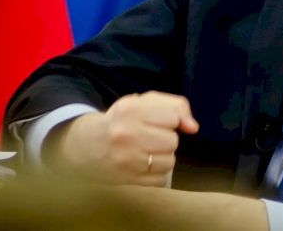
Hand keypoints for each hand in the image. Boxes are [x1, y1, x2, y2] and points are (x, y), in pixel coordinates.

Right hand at [48, 91, 198, 185]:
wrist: (89, 145)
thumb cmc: (124, 119)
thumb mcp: (146, 102)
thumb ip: (175, 106)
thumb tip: (193, 127)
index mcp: (132, 109)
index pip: (173, 116)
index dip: (171, 119)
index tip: (161, 121)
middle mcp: (127, 134)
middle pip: (172, 141)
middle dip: (166, 138)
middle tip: (151, 137)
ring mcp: (126, 160)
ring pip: (169, 161)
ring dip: (163, 156)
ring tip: (148, 150)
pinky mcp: (127, 180)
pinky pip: (161, 179)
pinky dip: (157, 173)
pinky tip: (143, 164)